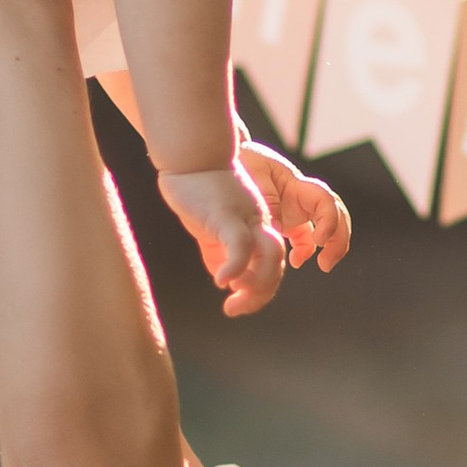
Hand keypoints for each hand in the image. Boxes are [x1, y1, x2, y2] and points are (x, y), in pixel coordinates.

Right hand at [156, 154, 288, 316]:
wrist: (189, 157)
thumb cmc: (198, 191)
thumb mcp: (213, 227)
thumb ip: (222, 252)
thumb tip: (225, 280)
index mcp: (256, 227)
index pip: (272, 265)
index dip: (259, 291)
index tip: (234, 306)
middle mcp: (258, 222)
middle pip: (276, 262)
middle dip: (260, 294)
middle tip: (234, 309)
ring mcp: (246, 217)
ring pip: (270, 255)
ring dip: (257, 283)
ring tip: (234, 297)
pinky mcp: (227, 214)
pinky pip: (240, 246)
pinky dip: (235, 268)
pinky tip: (222, 282)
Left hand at [239, 141, 349, 275]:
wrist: (230, 163)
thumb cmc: (243, 162)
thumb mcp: (253, 175)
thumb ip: (267, 201)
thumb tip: (277, 229)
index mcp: (297, 185)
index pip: (326, 201)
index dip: (330, 221)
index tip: (319, 240)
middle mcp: (303, 199)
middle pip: (337, 216)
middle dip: (340, 240)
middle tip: (327, 264)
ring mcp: (298, 211)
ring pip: (328, 228)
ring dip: (332, 248)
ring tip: (324, 266)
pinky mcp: (290, 222)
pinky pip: (307, 240)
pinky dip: (307, 253)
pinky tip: (294, 261)